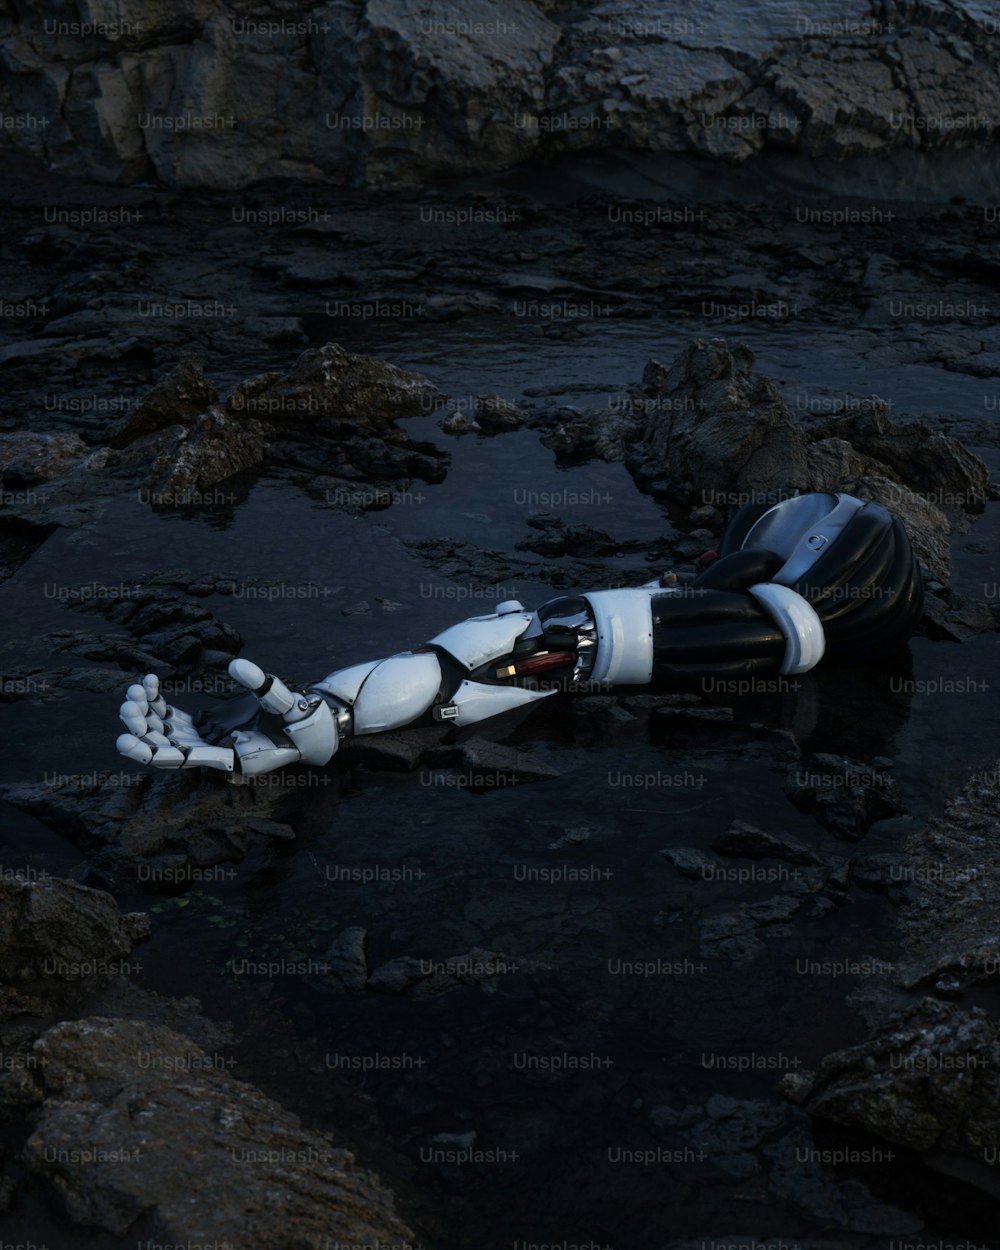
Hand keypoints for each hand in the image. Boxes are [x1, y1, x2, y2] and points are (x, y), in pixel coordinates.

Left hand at [116, 661, 337, 776]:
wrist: (304, 727)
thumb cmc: (298, 721)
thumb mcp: (285, 701)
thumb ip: (263, 685)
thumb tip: (236, 665)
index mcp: (229, 759)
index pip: (183, 760)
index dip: (152, 753)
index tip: (126, 740)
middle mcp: (211, 753)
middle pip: (166, 748)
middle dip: (142, 729)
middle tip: (127, 706)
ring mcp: (204, 740)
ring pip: (164, 732)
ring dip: (145, 714)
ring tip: (133, 690)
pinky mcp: (203, 726)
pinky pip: (171, 718)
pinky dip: (157, 702)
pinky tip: (148, 682)